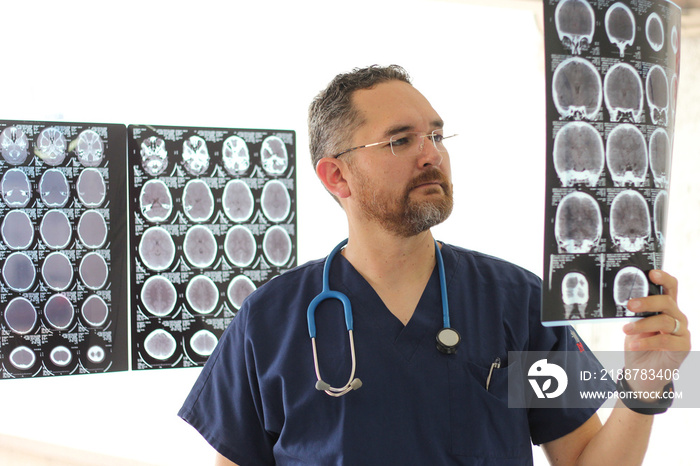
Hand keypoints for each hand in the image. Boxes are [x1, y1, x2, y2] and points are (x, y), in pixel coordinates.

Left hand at [621, 270, 689, 392]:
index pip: (670, 288)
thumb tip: (626, 301)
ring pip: (665, 321)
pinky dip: (647, 342)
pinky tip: (634, 345)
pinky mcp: (682, 348)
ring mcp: (681, 332)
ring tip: (626, 330)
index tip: (651, 273)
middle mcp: (677, 317)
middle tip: (630, 305)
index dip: (663, 278)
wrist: (641, 372)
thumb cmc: (638, 345)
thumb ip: (636, 314)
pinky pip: (666, 341)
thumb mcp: (634, 326)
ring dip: (643, 324)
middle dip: (647, 302)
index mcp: (665, 308)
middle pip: (667, 302)